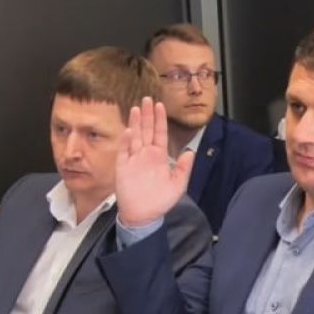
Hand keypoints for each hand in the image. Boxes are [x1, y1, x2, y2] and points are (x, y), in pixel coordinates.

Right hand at [116, 97, 193, 227]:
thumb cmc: (160, 201)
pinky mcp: (123, 167)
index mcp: (159, 157)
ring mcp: (133, 159)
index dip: (160, 120)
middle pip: (147, 130)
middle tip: (147, 98)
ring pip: (135, 137)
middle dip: (147, 115)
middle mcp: (146, 155)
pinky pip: (124, 151)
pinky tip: (130, 131)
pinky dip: (126, 141)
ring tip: (136, 108)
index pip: (160, 134)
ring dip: (136, 123)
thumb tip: (190, 153)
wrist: (143, 215)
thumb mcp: (178, 185)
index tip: (160, 105)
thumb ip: (183, 169)